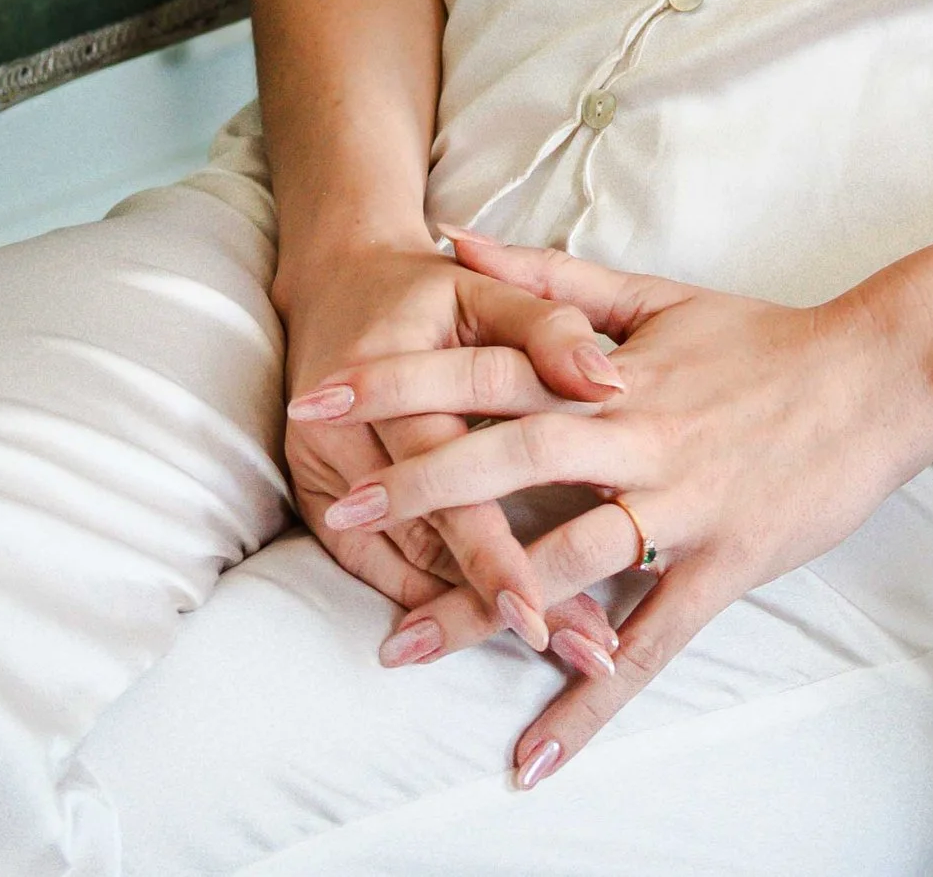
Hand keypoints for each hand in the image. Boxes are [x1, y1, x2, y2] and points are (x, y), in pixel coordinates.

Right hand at [278, 240, 627, 684]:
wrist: (338, 284)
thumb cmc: (428, 289)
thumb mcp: (486, 288)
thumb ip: (549, 328)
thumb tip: (609, 381)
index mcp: (387, 381)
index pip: (445, 482)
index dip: (492, 551)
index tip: (543, 612)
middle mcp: (345, 442)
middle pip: (430, 542)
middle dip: (505, 603)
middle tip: (589, 647)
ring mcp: (326, 480)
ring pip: (410, 568)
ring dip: (481, 616)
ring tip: (576, 645)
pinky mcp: (323, 505)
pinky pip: (386, 570)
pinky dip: (443, 601)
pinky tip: (500, 628)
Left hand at [296, 233, 932, 788]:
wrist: (878, 372)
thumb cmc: (763, 337)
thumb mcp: (656, 296)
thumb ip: (552, 282)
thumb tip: (460, 242)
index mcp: (610, 372)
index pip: (486, 369)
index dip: (402, 384)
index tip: (321, 399)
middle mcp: (634, 433)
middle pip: (508, 456)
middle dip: (417, 486)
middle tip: (336, 514)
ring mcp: (678, 502)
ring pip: (564, 554)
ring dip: (480, 603)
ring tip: (401, 646)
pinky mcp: (722, 563)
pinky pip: (647, 643)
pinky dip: (589, 698)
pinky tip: (534, 753)